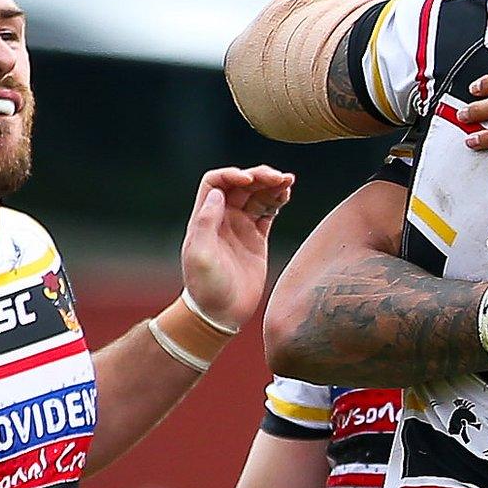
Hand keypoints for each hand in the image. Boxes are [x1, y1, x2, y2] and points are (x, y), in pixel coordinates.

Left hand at [180, 165, 294, 330]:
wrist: (220, 313)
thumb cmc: (205, 286)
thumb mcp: (200, 255)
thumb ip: (205, 222)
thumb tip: (218, 193)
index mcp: (206, 217)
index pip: (216, 182)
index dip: (232, 175)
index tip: (248, 180)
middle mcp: (223, 218)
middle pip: (241, 185)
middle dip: (258, 176)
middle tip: (278, 177)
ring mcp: (241, 227)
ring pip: (257, 195)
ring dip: (271, 185)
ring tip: (287, 181)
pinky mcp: (257, 238)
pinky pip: (269, 212)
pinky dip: (278, 200)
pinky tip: (287, 194)